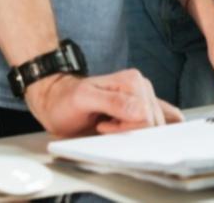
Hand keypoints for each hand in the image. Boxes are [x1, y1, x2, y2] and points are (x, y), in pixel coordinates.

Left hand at [24, 69, 183, 136]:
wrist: (56, 101)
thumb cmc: (65, 101)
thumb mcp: (82, 100)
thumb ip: (112, 103)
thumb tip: (141, 111)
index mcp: (132, 81)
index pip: (145, 117)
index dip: (124, 128)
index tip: (102, 125)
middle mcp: (141, 86)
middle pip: (152, 124)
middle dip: (128, 131)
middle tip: (104, 124)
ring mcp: (143, 98)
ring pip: (153, 128)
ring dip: (131, 132)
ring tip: (109, 124)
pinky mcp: (141, 109)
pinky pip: (157, 123)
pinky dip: (142, 132)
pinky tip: (124, 128)